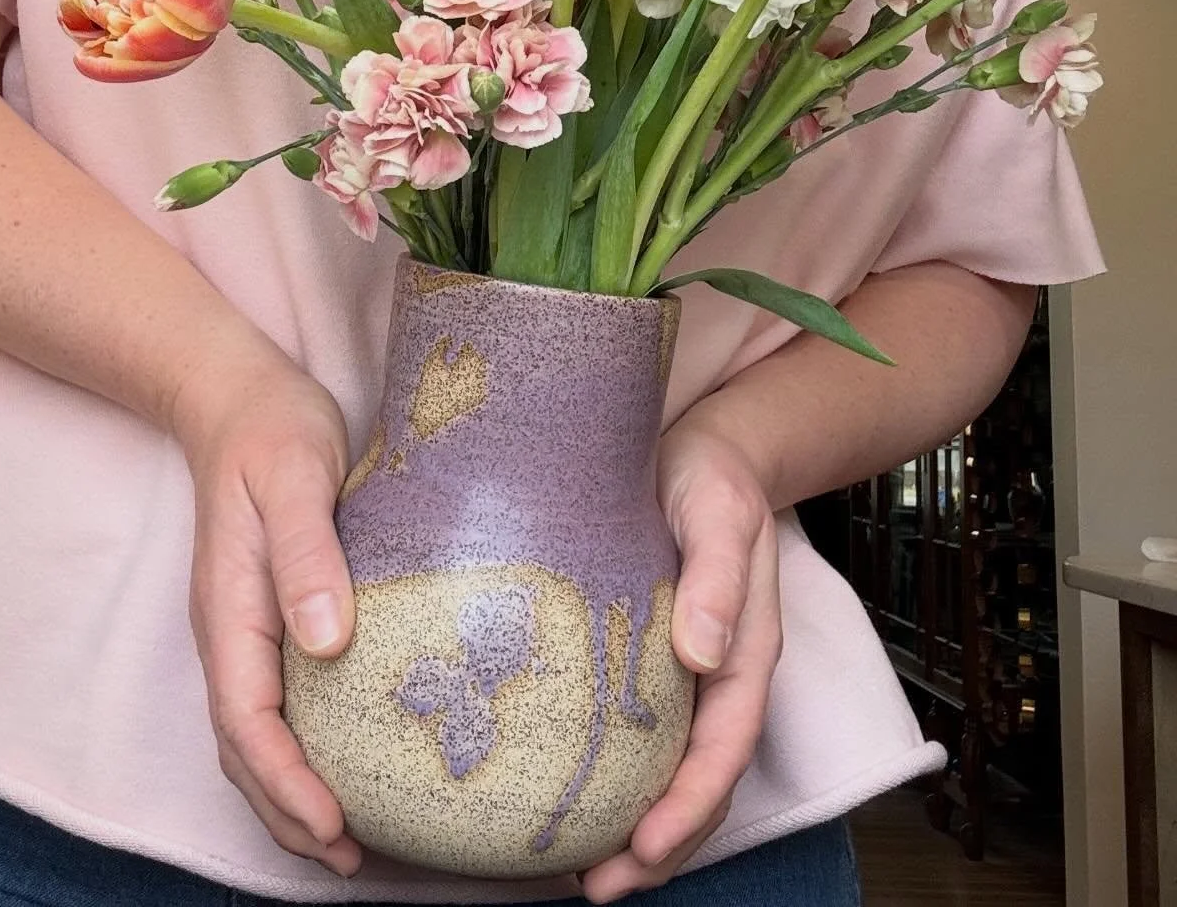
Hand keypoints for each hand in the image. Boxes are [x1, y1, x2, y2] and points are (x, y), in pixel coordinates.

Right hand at [173, 341, 362, 876]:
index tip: (335, 824)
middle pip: (244, 749)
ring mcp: (242, 630)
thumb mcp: (296, 477)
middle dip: (289, 813)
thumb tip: (328, 641)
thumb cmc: (272, 432)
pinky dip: (302, 751)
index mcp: (229, 609)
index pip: (247, 720)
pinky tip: (347, 762)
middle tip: (353, 860)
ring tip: (351, 841)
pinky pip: (275, 705)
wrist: (239, 398)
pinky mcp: (267, 619)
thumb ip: (309, 554)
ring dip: (292, 795)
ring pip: (255, 736)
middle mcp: (228, 632)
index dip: (286, 782)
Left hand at [581, 425, 781, 902]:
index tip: (646, 846)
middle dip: (659, 845)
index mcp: (746, 651)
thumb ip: (718, 577)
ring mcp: (685, 668)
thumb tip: (703, 655)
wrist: (703, 448)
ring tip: (579, 872)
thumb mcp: (719, 513)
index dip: (690, 806)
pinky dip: (613, 775)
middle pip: (700, 780)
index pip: (725, 747)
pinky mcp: (646, 654)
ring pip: (669, 767)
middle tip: (598, 890)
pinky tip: (564, 789)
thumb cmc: (713, 476)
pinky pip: (638, 731)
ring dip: (636, 826)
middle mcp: (718, 673)